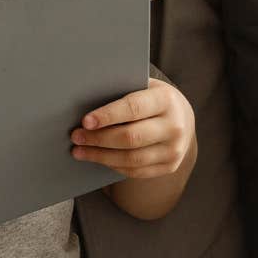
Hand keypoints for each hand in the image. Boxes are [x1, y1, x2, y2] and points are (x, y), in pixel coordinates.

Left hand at [69, 78, 194, 178]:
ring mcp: (174, 150)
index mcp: (166, 100)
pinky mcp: (170, 166)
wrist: (181, 118)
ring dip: (100, 156)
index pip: (133, 108)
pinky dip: (113, 165)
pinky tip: (97, 159)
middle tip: (76, 136)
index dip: (107, 116)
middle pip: (131, 137)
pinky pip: (136, 171)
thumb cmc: (150, 98)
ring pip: (131, 158)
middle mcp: (174, 126)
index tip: (85, 121)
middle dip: (98, 139)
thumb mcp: (142, 86)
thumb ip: (120, 90)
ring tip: (79, 151)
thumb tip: (83, 98)